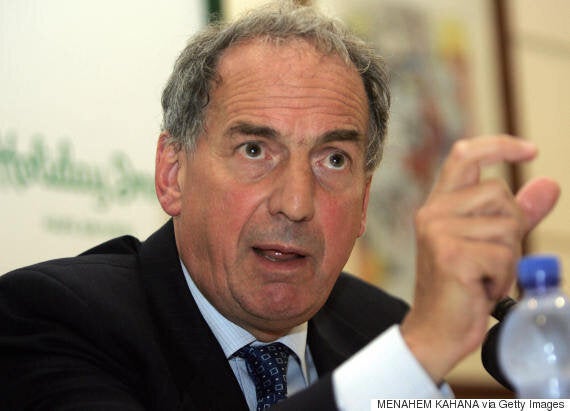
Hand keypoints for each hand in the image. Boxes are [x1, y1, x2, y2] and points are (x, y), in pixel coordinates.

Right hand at [400, 135, 559, 382]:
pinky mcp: (451, 254)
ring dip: (507, 259)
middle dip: (512, 228)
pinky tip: (481, 288)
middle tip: (492, 259)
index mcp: (439, 205)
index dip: (499, 145)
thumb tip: (549, 183)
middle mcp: (433, 212)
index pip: (465, 156)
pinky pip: (503, 255)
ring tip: (484, 276)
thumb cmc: (462, 287)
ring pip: (506, 226)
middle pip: (500, 193)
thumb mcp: (492, 244)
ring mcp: (439, 232)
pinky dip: (502, 278)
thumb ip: (519, 213)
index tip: (531, 149)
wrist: (435, 330)